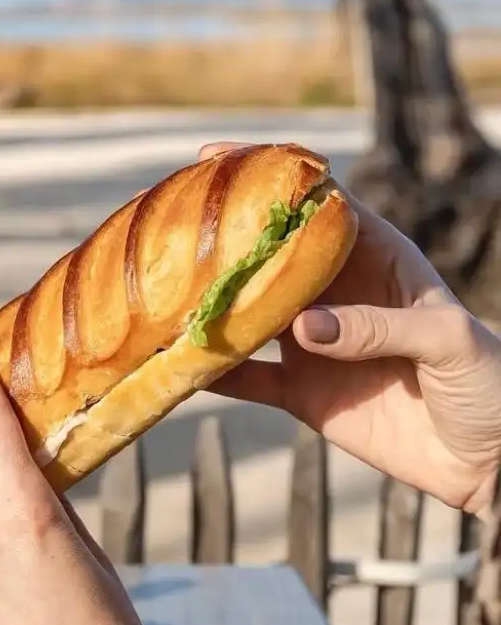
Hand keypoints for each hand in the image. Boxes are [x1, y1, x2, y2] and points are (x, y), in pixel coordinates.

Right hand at [202, 142, 500, 511]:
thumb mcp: (446, 341)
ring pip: (248, 312)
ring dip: (207, 302)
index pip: (318, 205)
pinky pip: (247, 379)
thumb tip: (303, 326)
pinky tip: (176, 362)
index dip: (269, 177)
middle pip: (269, 254)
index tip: (216, 159)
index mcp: (377, 259)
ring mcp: (317, 343)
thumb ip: (378, 327)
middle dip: (221, 236)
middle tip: (166, 224)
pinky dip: (211, 371)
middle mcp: (338, 293)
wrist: (490, 465)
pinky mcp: (303, 394)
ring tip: (157, 289)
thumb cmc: (489, 385)